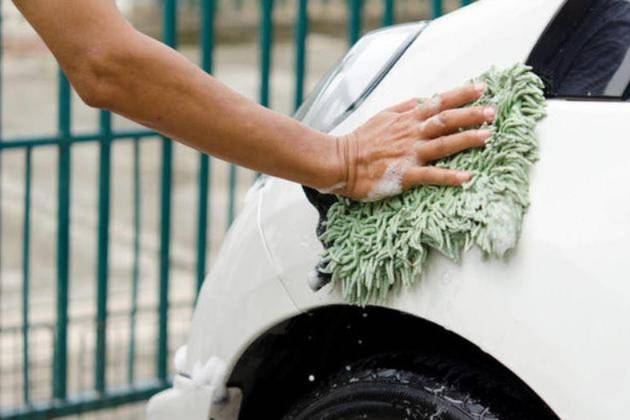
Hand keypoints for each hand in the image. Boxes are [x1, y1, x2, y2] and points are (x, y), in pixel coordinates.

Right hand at [327, 83, 495, 201]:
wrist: (340, 162)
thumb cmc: (361, 141)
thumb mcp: (383, 115)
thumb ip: (405, 107)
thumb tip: (423, 99)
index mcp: (407, 119)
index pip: (438, 102)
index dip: (461, 95)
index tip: (482, 89)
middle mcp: (411, 133)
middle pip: (446, 120)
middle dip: (471, 115)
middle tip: (493, 112)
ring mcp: (409, 153)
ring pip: (443, 144)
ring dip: (467, 139)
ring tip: (488, 137)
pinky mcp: (404, 174)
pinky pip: (430, 175)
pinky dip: (449, 176)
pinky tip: (466, 177)